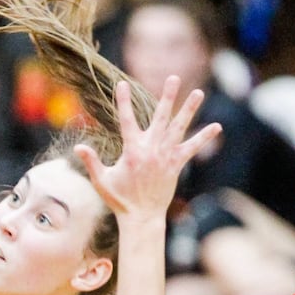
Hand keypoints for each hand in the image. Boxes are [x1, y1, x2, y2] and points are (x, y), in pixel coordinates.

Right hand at [75, 76, 220, 223]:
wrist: (142, 217)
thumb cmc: (119, 199)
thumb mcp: (101, 180)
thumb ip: (91, 162)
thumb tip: (77, 147)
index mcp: (132, 150)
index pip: (125, 120)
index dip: (123, 101)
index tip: (122, 84)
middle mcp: (151, 149)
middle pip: (160, 116)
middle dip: (167, 96)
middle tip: (174, 77)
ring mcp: (166, 156)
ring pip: (179, 127)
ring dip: (189, 109)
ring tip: (198, 92)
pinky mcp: (176, 165)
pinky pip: (192, 148)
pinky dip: (204, 137)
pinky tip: (217, 126)